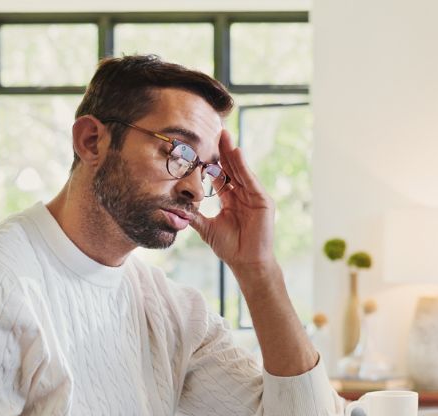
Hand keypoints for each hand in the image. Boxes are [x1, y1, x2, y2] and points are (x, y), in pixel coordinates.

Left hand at [189, 129, 276, 270]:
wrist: (246, 262)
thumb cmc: (229, 247)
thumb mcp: (206, 228)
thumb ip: (194, 216)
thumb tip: (174, 209)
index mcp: (230, 199)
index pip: (220, 175)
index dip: (212, 161)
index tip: (201, 146)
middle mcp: (242, 194)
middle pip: (231, 168)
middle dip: (223, 150)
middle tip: (214, 131)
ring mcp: (254, 196)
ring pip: (241, 170)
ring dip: (232, 153)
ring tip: (224, 136)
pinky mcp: (263, 200)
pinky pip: (251, 180)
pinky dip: (243, 167)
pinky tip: (236, 153)